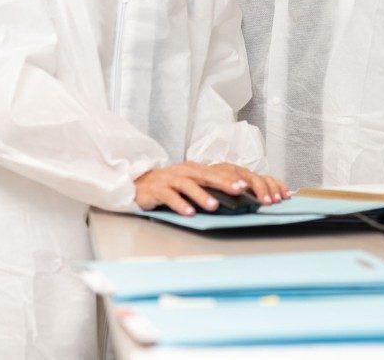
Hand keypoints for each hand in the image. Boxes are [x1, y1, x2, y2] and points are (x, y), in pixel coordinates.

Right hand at [133, 161, 287, 214]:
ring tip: (214, 205)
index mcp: (193, 170)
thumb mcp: (187, 183)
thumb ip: (205, 188)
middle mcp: (183, 172)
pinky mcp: (157, 190)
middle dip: (224, 183)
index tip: (247, 186)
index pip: (216, 172)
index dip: (232, 178)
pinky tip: (189, 213)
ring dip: (202, 195)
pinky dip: (180, 204)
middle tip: (239, 191)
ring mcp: (169, 179)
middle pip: (206, 176)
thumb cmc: (166, 185)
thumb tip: (229, 199)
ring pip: (188, 185)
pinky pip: (170, 197)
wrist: (136, 184)